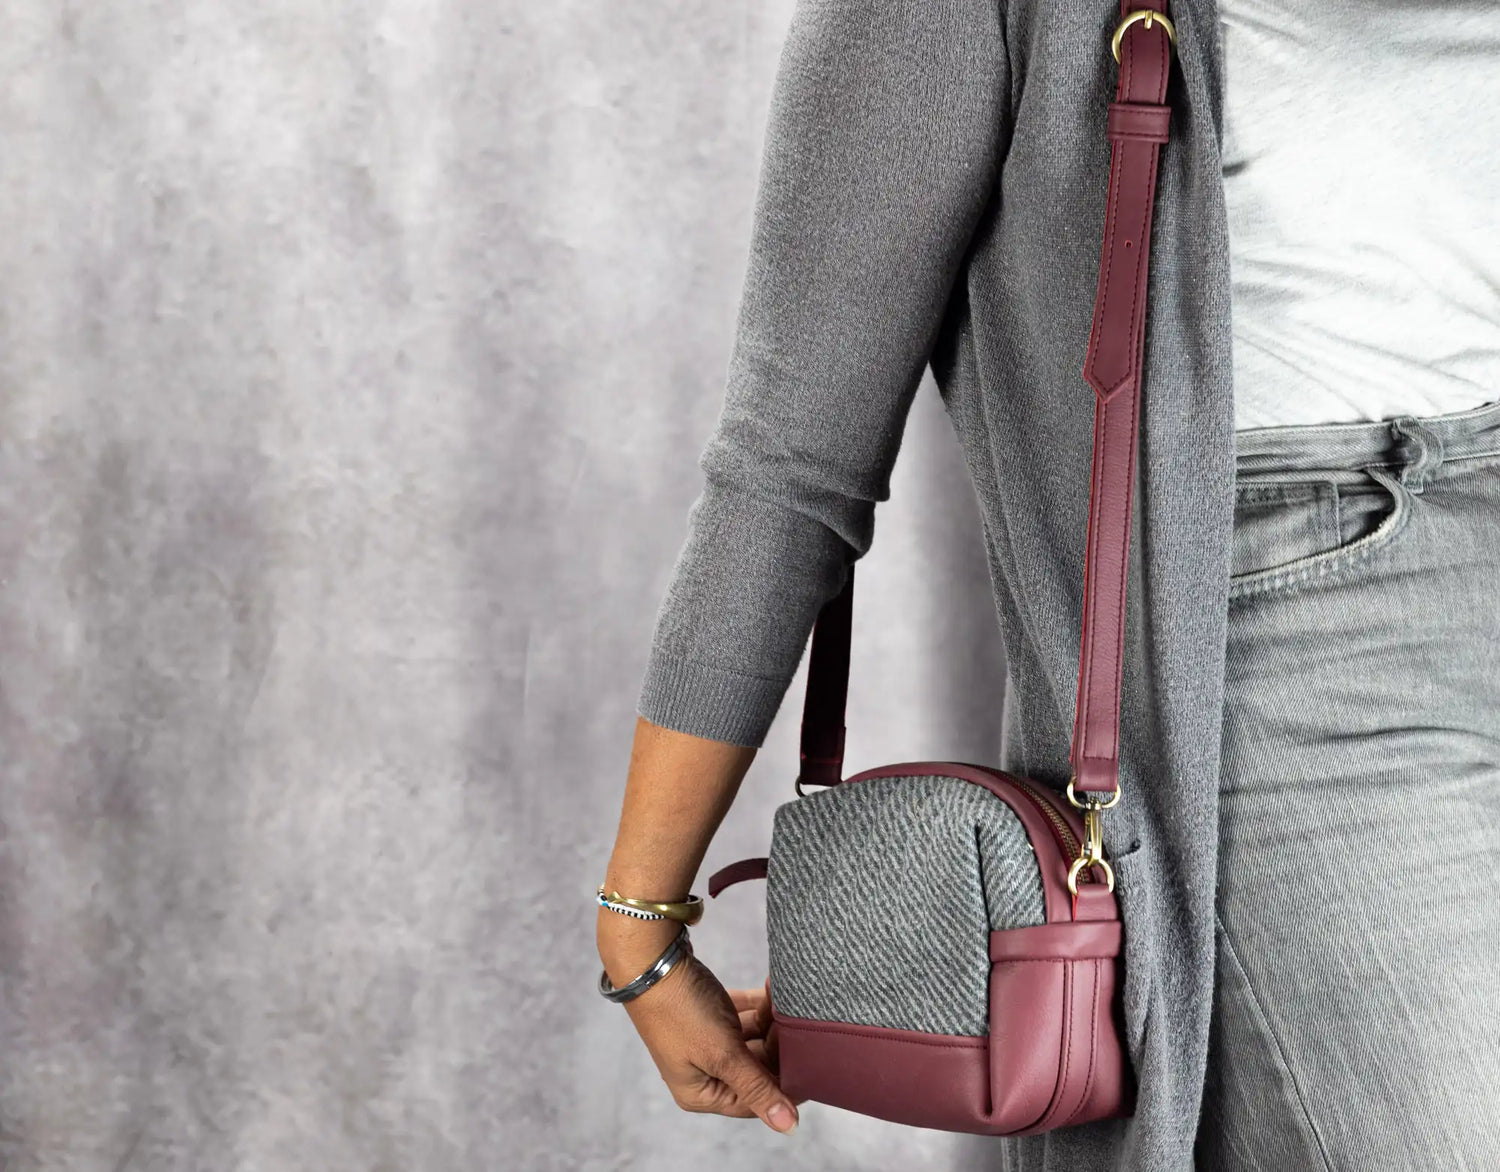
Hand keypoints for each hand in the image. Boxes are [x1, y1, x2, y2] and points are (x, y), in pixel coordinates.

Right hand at [599, 916, 799, 1133]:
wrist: (652, 959)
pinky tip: (774, 989)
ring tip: (787, 1001)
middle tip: (800, 1024)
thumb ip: (757, 1087)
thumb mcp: (722, 1054)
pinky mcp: (710, 1014)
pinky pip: (744, 1015)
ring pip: (754, 1038)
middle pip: (756, 1068)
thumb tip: (788, 1126)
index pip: (755, 1100)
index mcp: (702, 1093)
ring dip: (772, 1020)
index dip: (785, 1083)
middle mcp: (704, 1071)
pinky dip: (760, 1004)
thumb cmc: (680, 1012)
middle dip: (779, 1045)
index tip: (813, 1065)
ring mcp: (707, 1041)